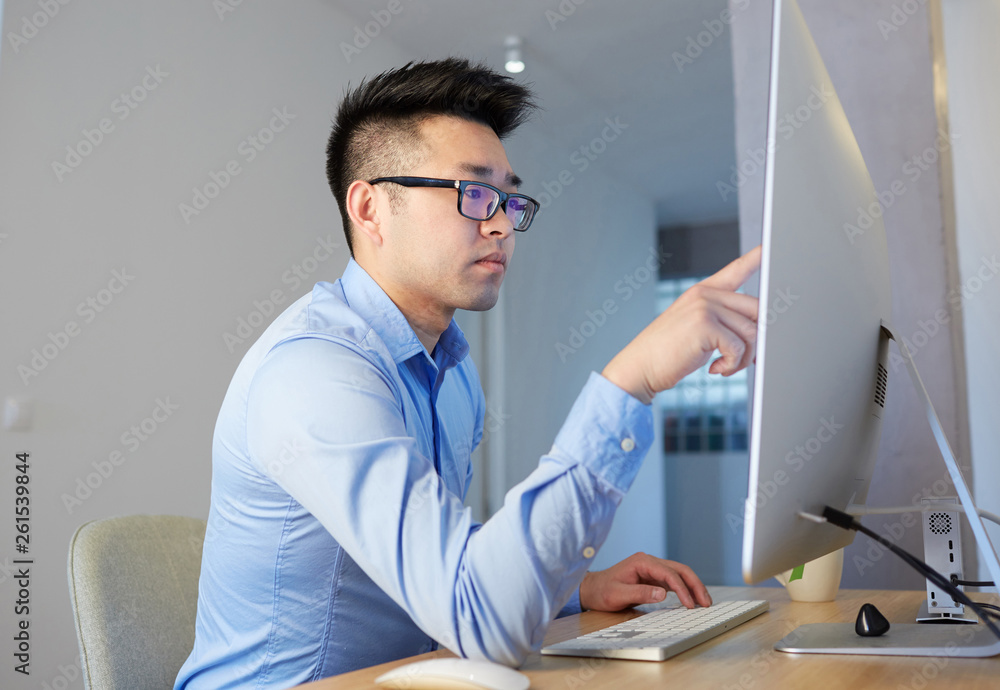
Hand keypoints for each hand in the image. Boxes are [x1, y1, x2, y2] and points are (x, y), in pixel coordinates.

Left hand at [578, 552, 711, 611]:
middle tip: (706, 603)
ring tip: (704, 602)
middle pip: (679, 570)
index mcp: (642, 562)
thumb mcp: (618, 594)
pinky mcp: (654, 577)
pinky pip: (674, 581)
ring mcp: (652, 569)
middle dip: (695, 585)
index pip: (668, 573)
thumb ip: (640, 593)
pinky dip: (685, 589)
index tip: (689, 604)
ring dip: (693, 586)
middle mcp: (649, 562)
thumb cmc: (602, 591)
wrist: (592, 589)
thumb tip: (663, 594)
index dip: (682, 588)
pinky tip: (692, 599)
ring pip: (679, 574)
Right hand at [602, 245, 761, 403]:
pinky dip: (732, 364)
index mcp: (703, 291)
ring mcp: (704, 307)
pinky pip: (738, 347)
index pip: (736, 269)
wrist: (640, 366)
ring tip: (726, 367)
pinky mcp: (704, 325)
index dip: (756, 257)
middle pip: (756, 309)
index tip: (770, 246)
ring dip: (744, 357)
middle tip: (744, 359)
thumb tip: (757, 332)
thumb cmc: (667, 352)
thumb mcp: (696, 328)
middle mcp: (705, 294)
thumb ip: (723, 322)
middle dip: (756, 340)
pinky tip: (715, 369)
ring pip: (751, 332)